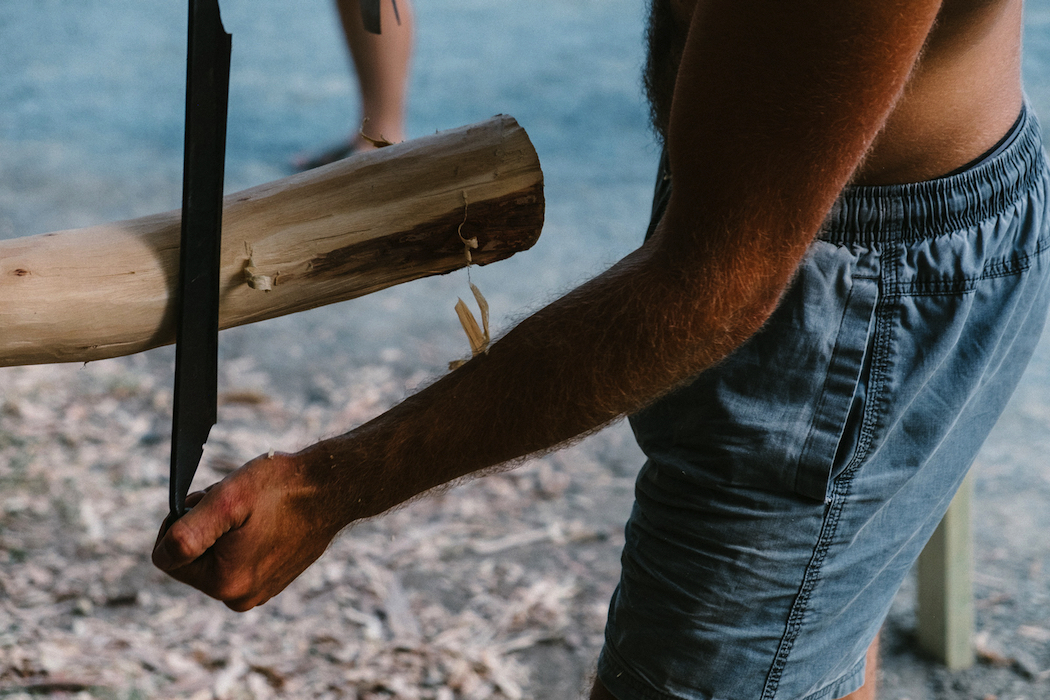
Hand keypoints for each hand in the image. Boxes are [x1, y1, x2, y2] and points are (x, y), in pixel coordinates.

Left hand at [152, 452, 336, 610]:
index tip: (208, 502)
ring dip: (224, 533)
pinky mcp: (271, 582)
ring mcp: (258, 592)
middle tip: (234, 505)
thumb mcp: (226, 500)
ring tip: (254, 512)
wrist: (332, 489)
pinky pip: (237, 562)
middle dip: (204, 529)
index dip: (180, 522)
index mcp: (225, 583)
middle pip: (191, 561)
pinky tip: (266, 521)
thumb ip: (186, 532)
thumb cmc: (281, 489)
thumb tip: (163, 555)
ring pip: (214, 560)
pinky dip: (243, 539)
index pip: (167, 557)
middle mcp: (240, 598)